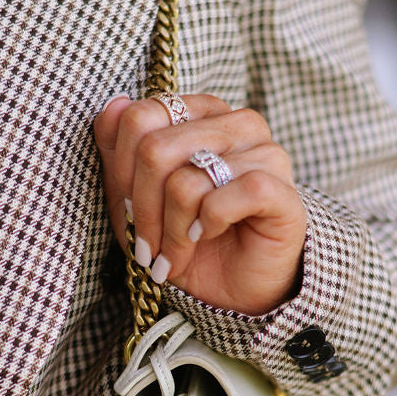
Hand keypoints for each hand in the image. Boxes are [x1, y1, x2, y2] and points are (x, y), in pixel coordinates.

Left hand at [92, 94, 307, 316]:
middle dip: (142, 209)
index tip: (128, 210)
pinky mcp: (282, 192)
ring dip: (171, 230)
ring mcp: (266, 154)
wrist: (233, 291)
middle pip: (156, 149)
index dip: (123, 171)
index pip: (141, 117)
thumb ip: (117, 149)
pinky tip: (209, 235)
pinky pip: (223, 199)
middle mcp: (238, 123)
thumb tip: (114, 104)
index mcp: (203, 113)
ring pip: (186, 181)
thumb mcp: (133, 198)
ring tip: (174, 253)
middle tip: (148, 245)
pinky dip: (206, 226)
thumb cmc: (184, 239)